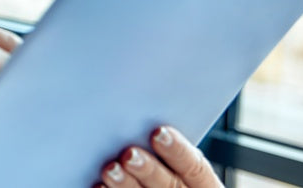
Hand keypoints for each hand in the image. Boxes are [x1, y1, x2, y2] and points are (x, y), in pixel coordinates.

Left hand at [97, 126, 222, 187]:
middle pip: (170, 185)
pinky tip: (98, 185)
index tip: (158, 132)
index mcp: (204, 183)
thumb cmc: (168, 166)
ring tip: (110, 169)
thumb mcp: (177, 159)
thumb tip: (145, 121)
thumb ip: (165, 144)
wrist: (160, 185)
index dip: (178, 150)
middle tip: (129, 154)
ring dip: (126, 183)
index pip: (195, 167)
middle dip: (149, 169)